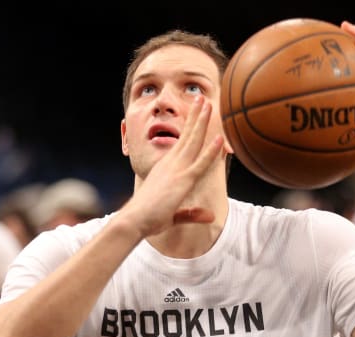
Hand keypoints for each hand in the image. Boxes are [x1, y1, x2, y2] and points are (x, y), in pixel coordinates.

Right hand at [121, 96, 224, 236]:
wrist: (134, 220)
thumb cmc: (148, 218)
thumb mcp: (174, 215)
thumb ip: (192, 213)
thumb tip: (210, 217)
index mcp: (167, 167)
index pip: (182, 143)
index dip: (191, 127)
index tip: (197, 113)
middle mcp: (171, 164)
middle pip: (187, 135)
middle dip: (196, 115)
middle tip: (202, 98)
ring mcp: (177, 170)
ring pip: (194, 141)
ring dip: (202, 122)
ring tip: (209, 103)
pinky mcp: (182, 180)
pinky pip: (200, 163)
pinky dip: (211, 151)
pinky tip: (220, 139)